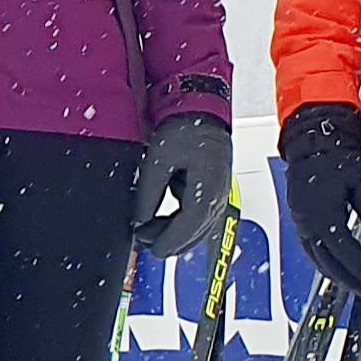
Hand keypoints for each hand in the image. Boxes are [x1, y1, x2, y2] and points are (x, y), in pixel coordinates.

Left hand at [131, 113, 234, 256]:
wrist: (202, 111)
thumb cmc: (186, 130)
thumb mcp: (158, 160)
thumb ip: (148, 192)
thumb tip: (140, 219)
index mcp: (207, 189)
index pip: (189, 227)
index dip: (169, 242)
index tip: (152, 248)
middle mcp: (218, 196)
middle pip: (195, 234)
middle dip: (169, 242)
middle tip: (143, 239)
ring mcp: (219, 196)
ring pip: (199, 229)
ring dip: (175, 234)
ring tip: (149, 229)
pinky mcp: (215, 192)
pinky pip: (200, 219)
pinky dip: (182, 224)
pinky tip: (164, 219)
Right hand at [278, 102, 360, 297]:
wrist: (312, 140)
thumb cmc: (335, 156)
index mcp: (323, 216)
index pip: (346, 255)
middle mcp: (308, 224)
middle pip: (330, 264)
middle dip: (354, 281)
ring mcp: (301, 223)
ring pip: (319, 260)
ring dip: (340, 276)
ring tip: (360, 286)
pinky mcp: (300, 219)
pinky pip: (313, 249)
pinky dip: (327, 263)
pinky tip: (339, 268)